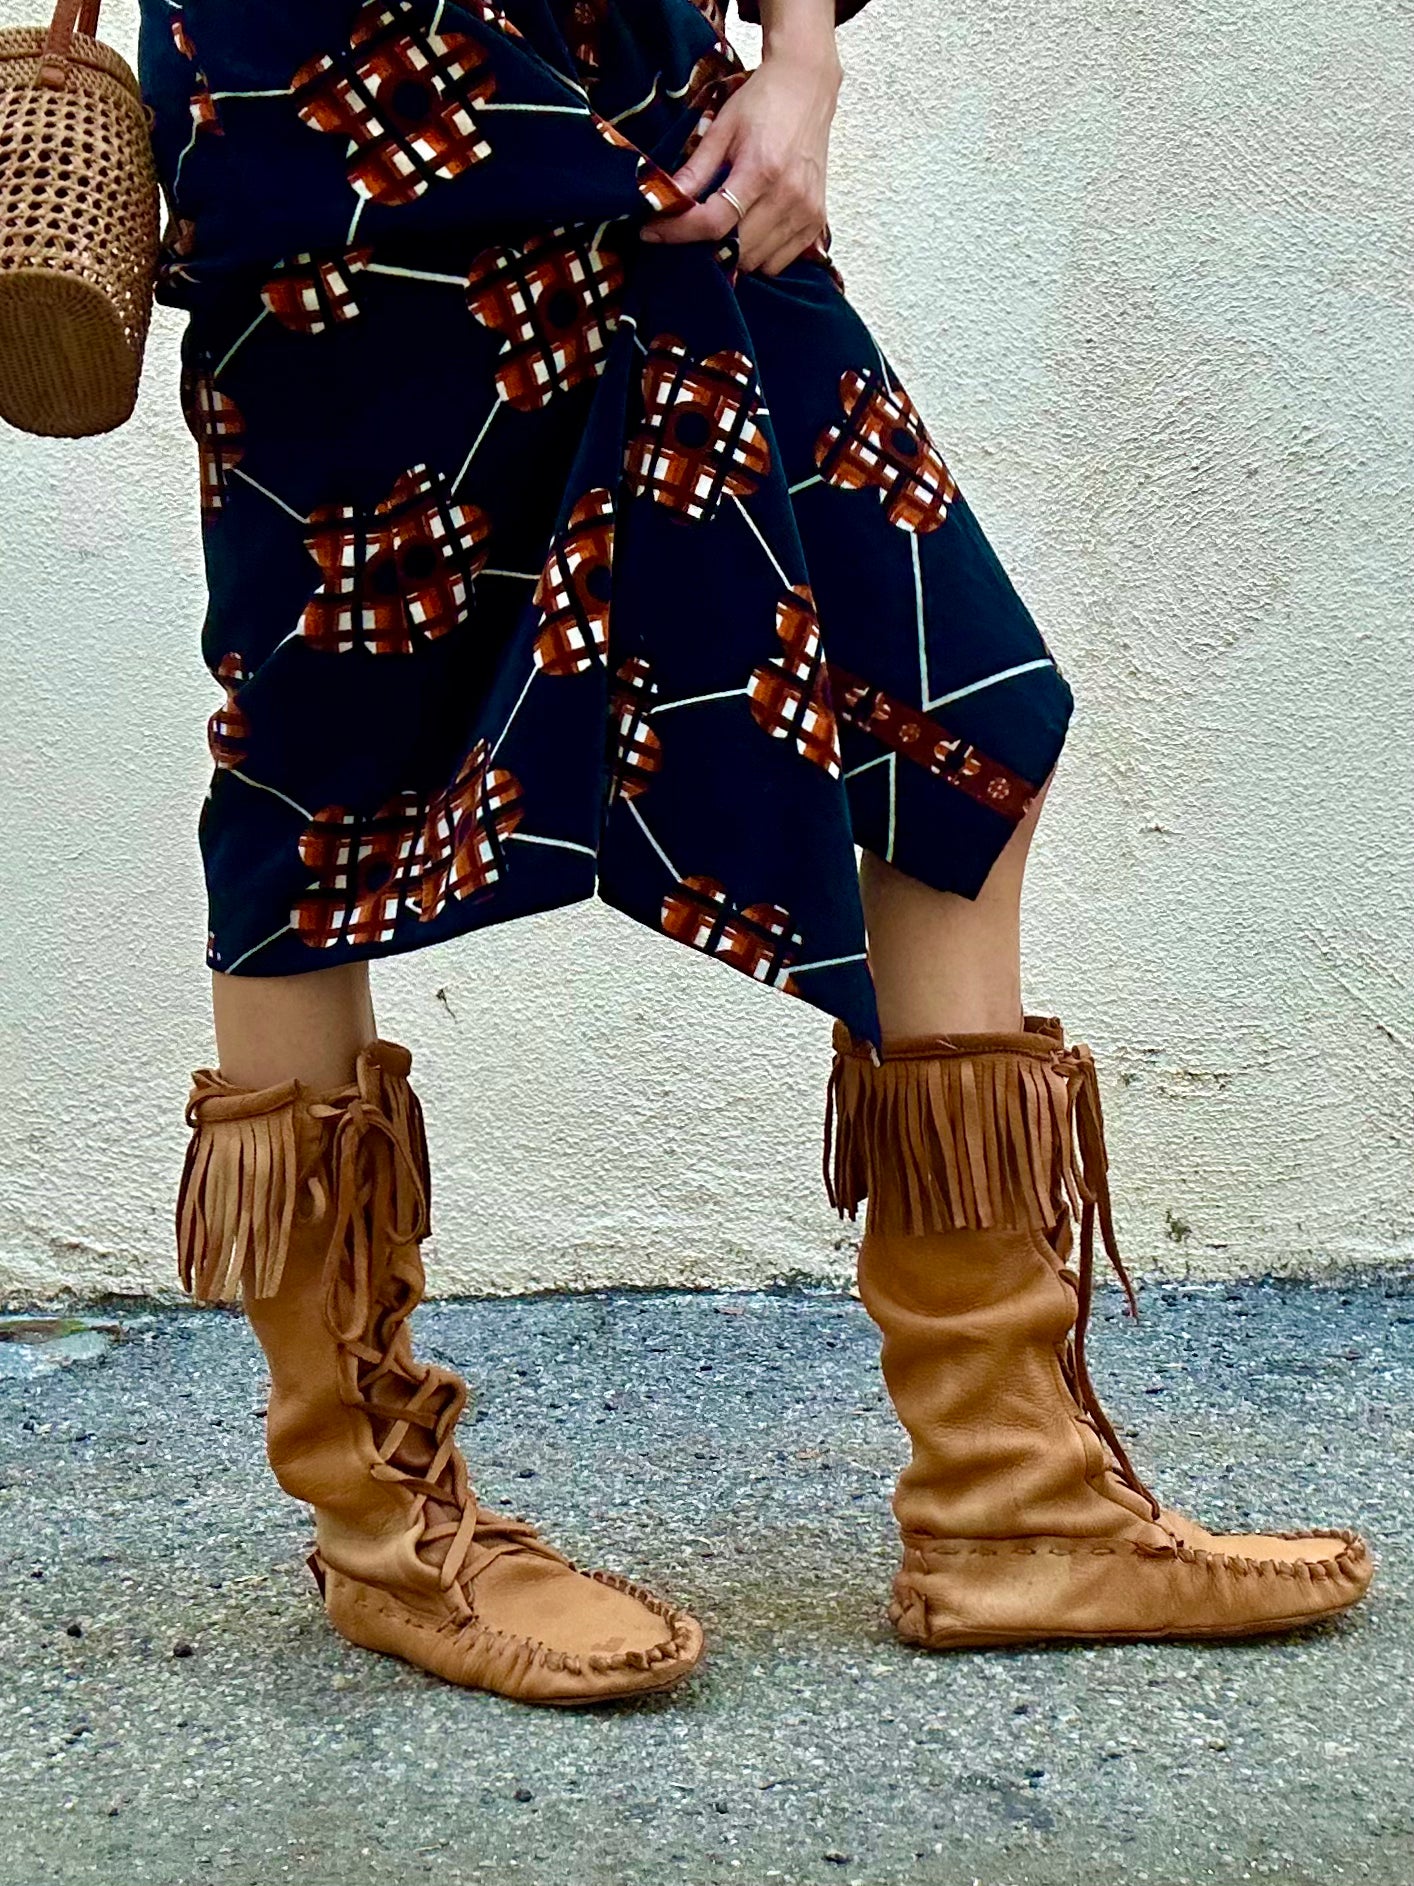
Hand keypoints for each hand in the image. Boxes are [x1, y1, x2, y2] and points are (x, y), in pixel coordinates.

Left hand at [640, 35, 842, 276]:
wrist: (807, 87)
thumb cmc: (764, 102)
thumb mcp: (721, 129)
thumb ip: (695, 171)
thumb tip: (662, 201)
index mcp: (761, 170)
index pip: (714, 222)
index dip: (678, 232)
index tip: (652, 232)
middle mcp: (788, 196)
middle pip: (735, 250)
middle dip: (704, 246)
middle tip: (688, 230)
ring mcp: (805, 212)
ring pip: (756, 263)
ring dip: (732, 255)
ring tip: (721, 230)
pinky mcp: (816, 221)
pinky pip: (779, 263)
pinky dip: (759, 257)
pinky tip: (748, 233)